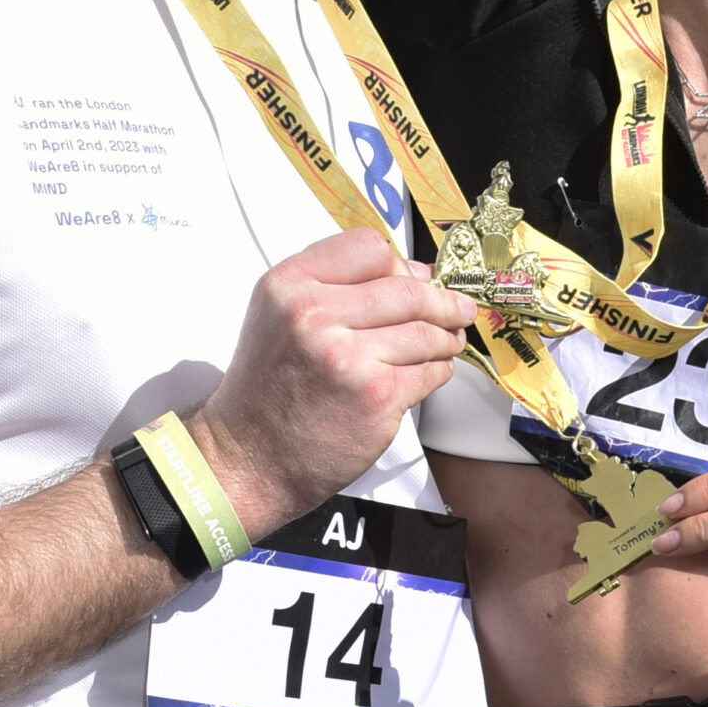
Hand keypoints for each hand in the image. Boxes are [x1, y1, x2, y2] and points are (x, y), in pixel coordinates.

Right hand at [188, 230, 472, 538]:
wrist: (249, 457)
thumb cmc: (267, 391)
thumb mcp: (277, 317)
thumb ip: (332, 287)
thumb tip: (410, 274)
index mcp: (289, 286)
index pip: (368, 249)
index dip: (399, 265)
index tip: (415, 279)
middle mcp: (314, 315)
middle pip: (406, 290)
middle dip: (442, 301)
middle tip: (458, 309)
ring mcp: (347, 357)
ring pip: (425, 332)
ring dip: (446, 338)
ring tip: (448, 341)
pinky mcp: (375, 396)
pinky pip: (429, 372)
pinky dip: (438, 371)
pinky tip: (430, 372)